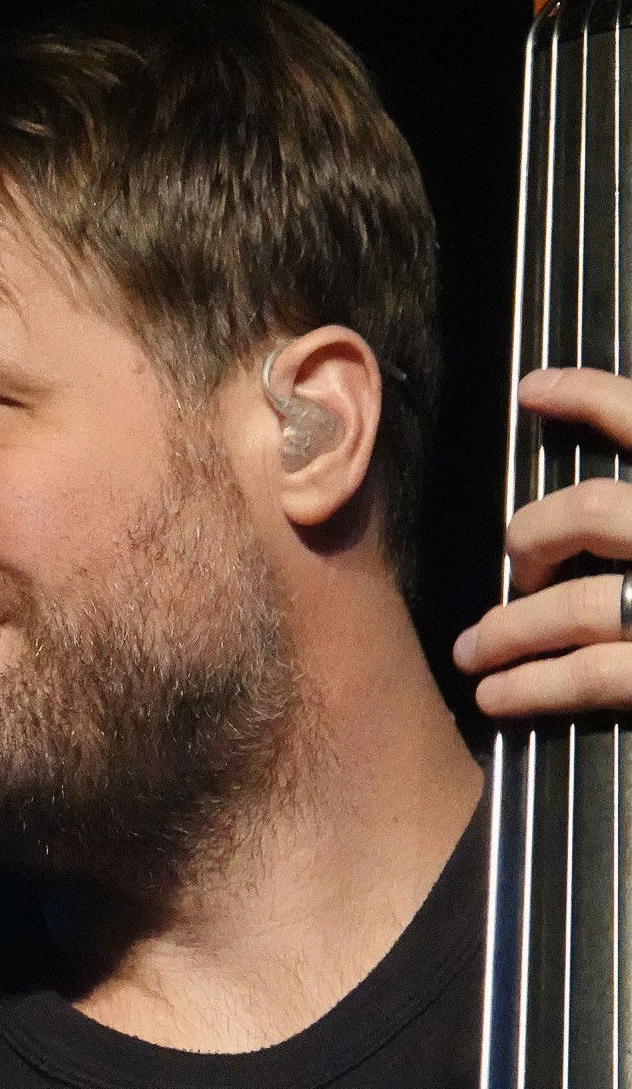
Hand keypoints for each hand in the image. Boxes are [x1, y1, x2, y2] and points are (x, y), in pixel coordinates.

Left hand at [453, 365, 631, 716]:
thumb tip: (623, 471)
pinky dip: (534, 686)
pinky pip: (595, 674)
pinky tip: (496, 697)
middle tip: (518, 567)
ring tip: (472, 650)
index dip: (588, 397)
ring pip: (576, 604)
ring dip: (509, 630)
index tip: (534, 390)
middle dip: (532, 540)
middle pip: (591, 514)